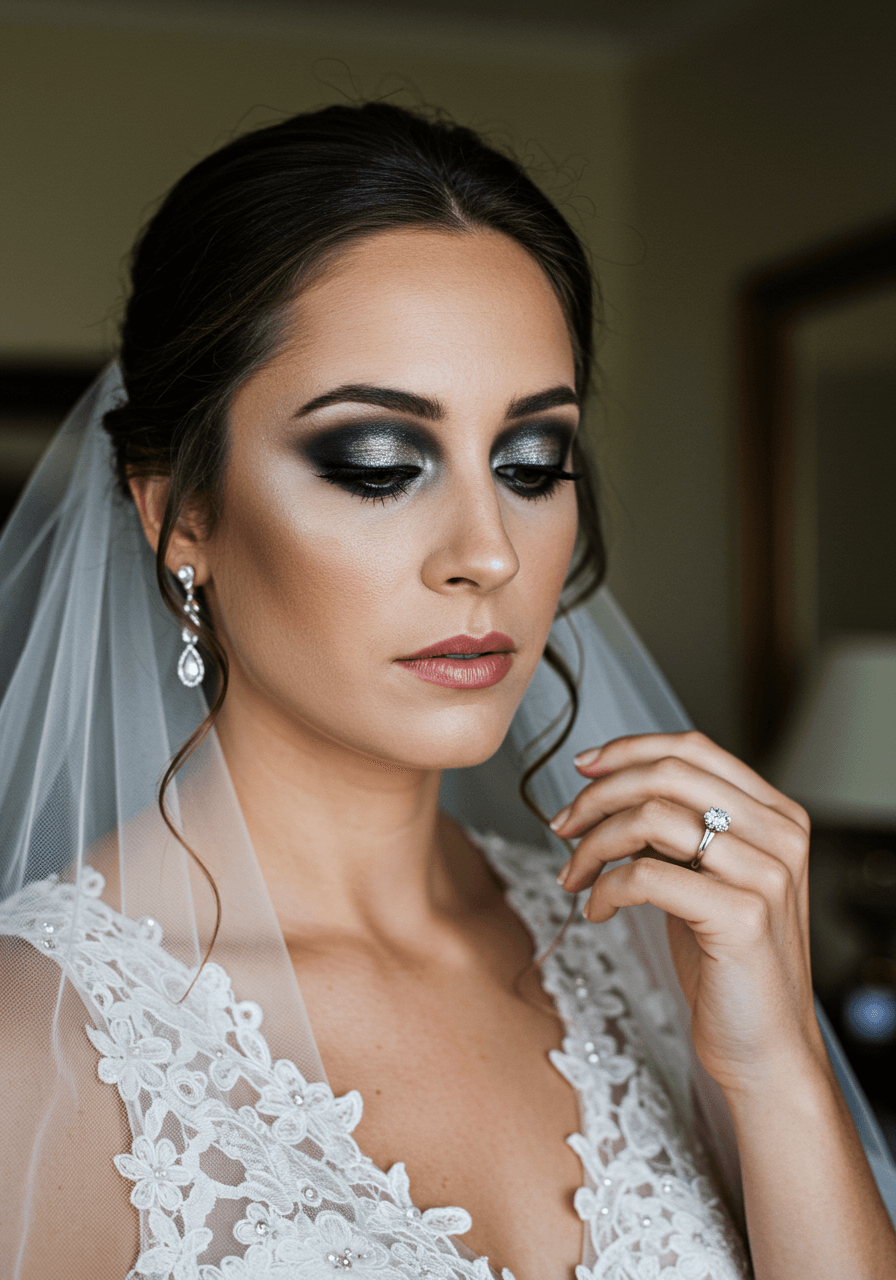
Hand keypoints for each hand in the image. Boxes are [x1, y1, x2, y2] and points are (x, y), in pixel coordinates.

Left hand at [551, 730, 826, 1097]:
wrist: (766, 1050)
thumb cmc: (727, 964)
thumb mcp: (707, 879)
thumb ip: (680, 831)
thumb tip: (610, 789)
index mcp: (777, 815)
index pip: (693, 749)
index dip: (628, 749)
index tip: (581, 768)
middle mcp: (780, 835)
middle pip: (668, 775)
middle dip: (599, 794)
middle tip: (562, 825)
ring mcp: (766, 874)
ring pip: (652, 818)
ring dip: (593, 842)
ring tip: (572, 875)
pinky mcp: (741, 916)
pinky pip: (646, 876)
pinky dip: (605, 887)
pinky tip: (596, 910)